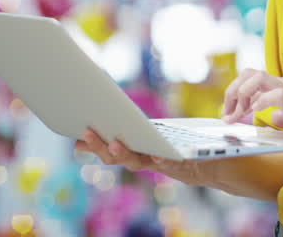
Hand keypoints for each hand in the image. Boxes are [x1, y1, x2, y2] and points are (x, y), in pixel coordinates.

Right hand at [75, 128, 205, 185]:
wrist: (207, 161)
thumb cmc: (174, 144)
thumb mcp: (149, 133)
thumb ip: (126, 130)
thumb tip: (99, 118)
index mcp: (134, 149)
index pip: (106, 149)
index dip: (91, 144)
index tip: (74, 138)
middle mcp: (142, 158)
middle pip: (115, 156)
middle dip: (99, 146)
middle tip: (85, 131)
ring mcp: (158, 162)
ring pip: (136, 161)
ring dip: (123, 153)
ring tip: (114, 142)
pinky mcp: (178, 163)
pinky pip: (168, 162)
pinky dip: (162, 157)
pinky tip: (157, 152)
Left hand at [221, 69, 282, 141]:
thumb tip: (272, 118)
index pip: (252, 79)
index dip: (236, 93)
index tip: (229, 111)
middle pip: (248, 74)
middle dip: (232, 93)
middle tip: (226, 114)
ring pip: (256, 78)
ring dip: (241, 95)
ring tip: (237, 114)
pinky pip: (274, 94)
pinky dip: (261, 102)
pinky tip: (256, 113)